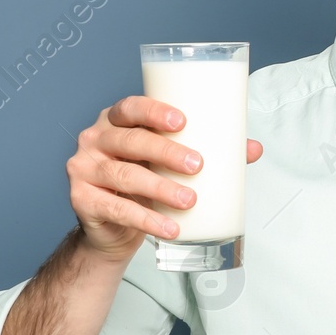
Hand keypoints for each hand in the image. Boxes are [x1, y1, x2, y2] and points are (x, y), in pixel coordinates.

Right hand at [68, 95, 262, 261]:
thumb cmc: (145, 182)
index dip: (154, 111)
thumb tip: (253, 148)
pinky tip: (169, 227)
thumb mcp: (170, 162)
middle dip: (166, 152)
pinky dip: (146, 219)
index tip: (183, 121)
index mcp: (116, 120)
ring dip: (160, 188)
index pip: (130, 107)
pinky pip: (116, 208)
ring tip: (190, 200)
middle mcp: (94, 139)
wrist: (113, 227)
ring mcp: (83, 169)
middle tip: (198, 165)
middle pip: (130, 140)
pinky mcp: (81, 200)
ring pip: (124, 176)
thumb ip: (208, 151)